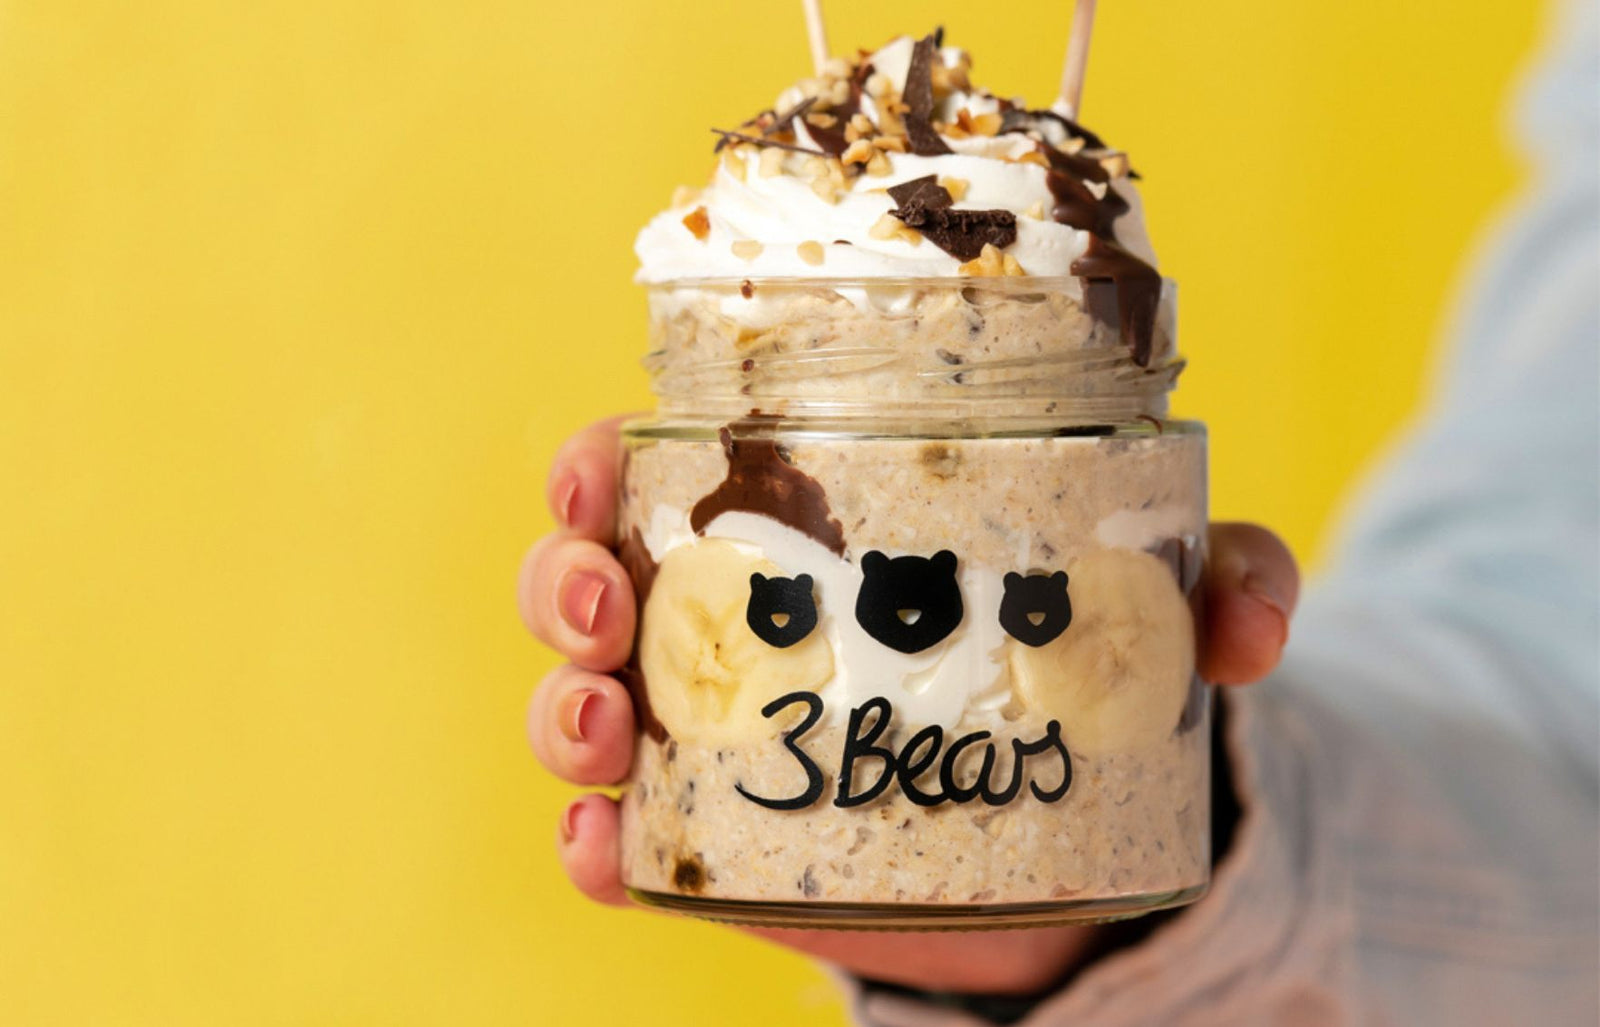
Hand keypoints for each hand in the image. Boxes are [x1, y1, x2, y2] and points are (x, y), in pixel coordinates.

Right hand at [518, 416, 1299, 995]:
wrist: (1072, 842)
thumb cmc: (1076, 675)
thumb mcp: (1152, 611)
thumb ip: (1214, 585)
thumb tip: (1244, 628)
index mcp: (796, 533)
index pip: (661, 474)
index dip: (601, 464)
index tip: (604, 468)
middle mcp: (730, 628)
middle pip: (589, 584)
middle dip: (561, 582)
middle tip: (605, 606)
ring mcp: (715, 742)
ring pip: (587, 708)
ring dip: (563, 713)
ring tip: (607, 731)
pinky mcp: (726, 848)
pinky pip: (628, 847)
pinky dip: (594, 847)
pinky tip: (606, 847)